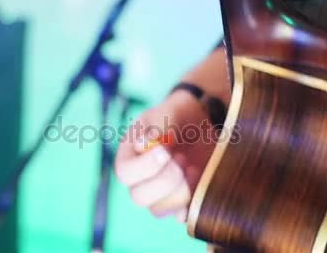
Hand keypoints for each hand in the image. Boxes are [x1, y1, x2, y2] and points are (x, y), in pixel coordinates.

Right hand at [115, 90, 217, 221]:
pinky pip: (180, 216)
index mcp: (129, 156)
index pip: (125, 172)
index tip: (165, 150)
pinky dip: (192, 201)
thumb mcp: (170, 111)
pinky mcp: (179, 203)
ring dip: (179, 190)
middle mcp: (139, 180)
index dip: (145, 166)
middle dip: (165, 179)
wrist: (202, 125)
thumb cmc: (179, 115)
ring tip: (192, 167)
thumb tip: (143, 145)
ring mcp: (158, 195)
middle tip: (181, 158)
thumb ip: (159, 125)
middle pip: (139, 197)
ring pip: (158, 210)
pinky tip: (200, 178)